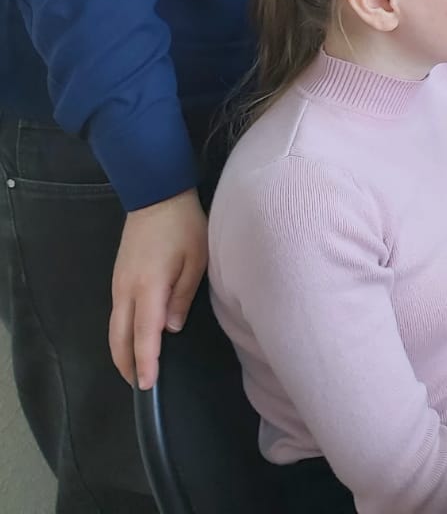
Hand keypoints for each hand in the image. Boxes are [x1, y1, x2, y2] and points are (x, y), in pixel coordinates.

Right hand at [109, 189, 207, 389]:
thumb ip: (182, 296)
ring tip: (134, 369)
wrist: (156, 196)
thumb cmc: (184, 227)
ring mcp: (118, 283)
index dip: (145, 362)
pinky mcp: (117, 277)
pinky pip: (116, 314)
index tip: (146, 385)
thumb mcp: (196, 259)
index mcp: (148, 287)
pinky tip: (133, 339)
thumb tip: (171, 329)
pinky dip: (121, 333)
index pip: (144, 334)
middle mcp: (126, 290)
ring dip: (121, 350)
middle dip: (127, 363)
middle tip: (139, 386)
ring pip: (114, 327)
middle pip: (119, 337)